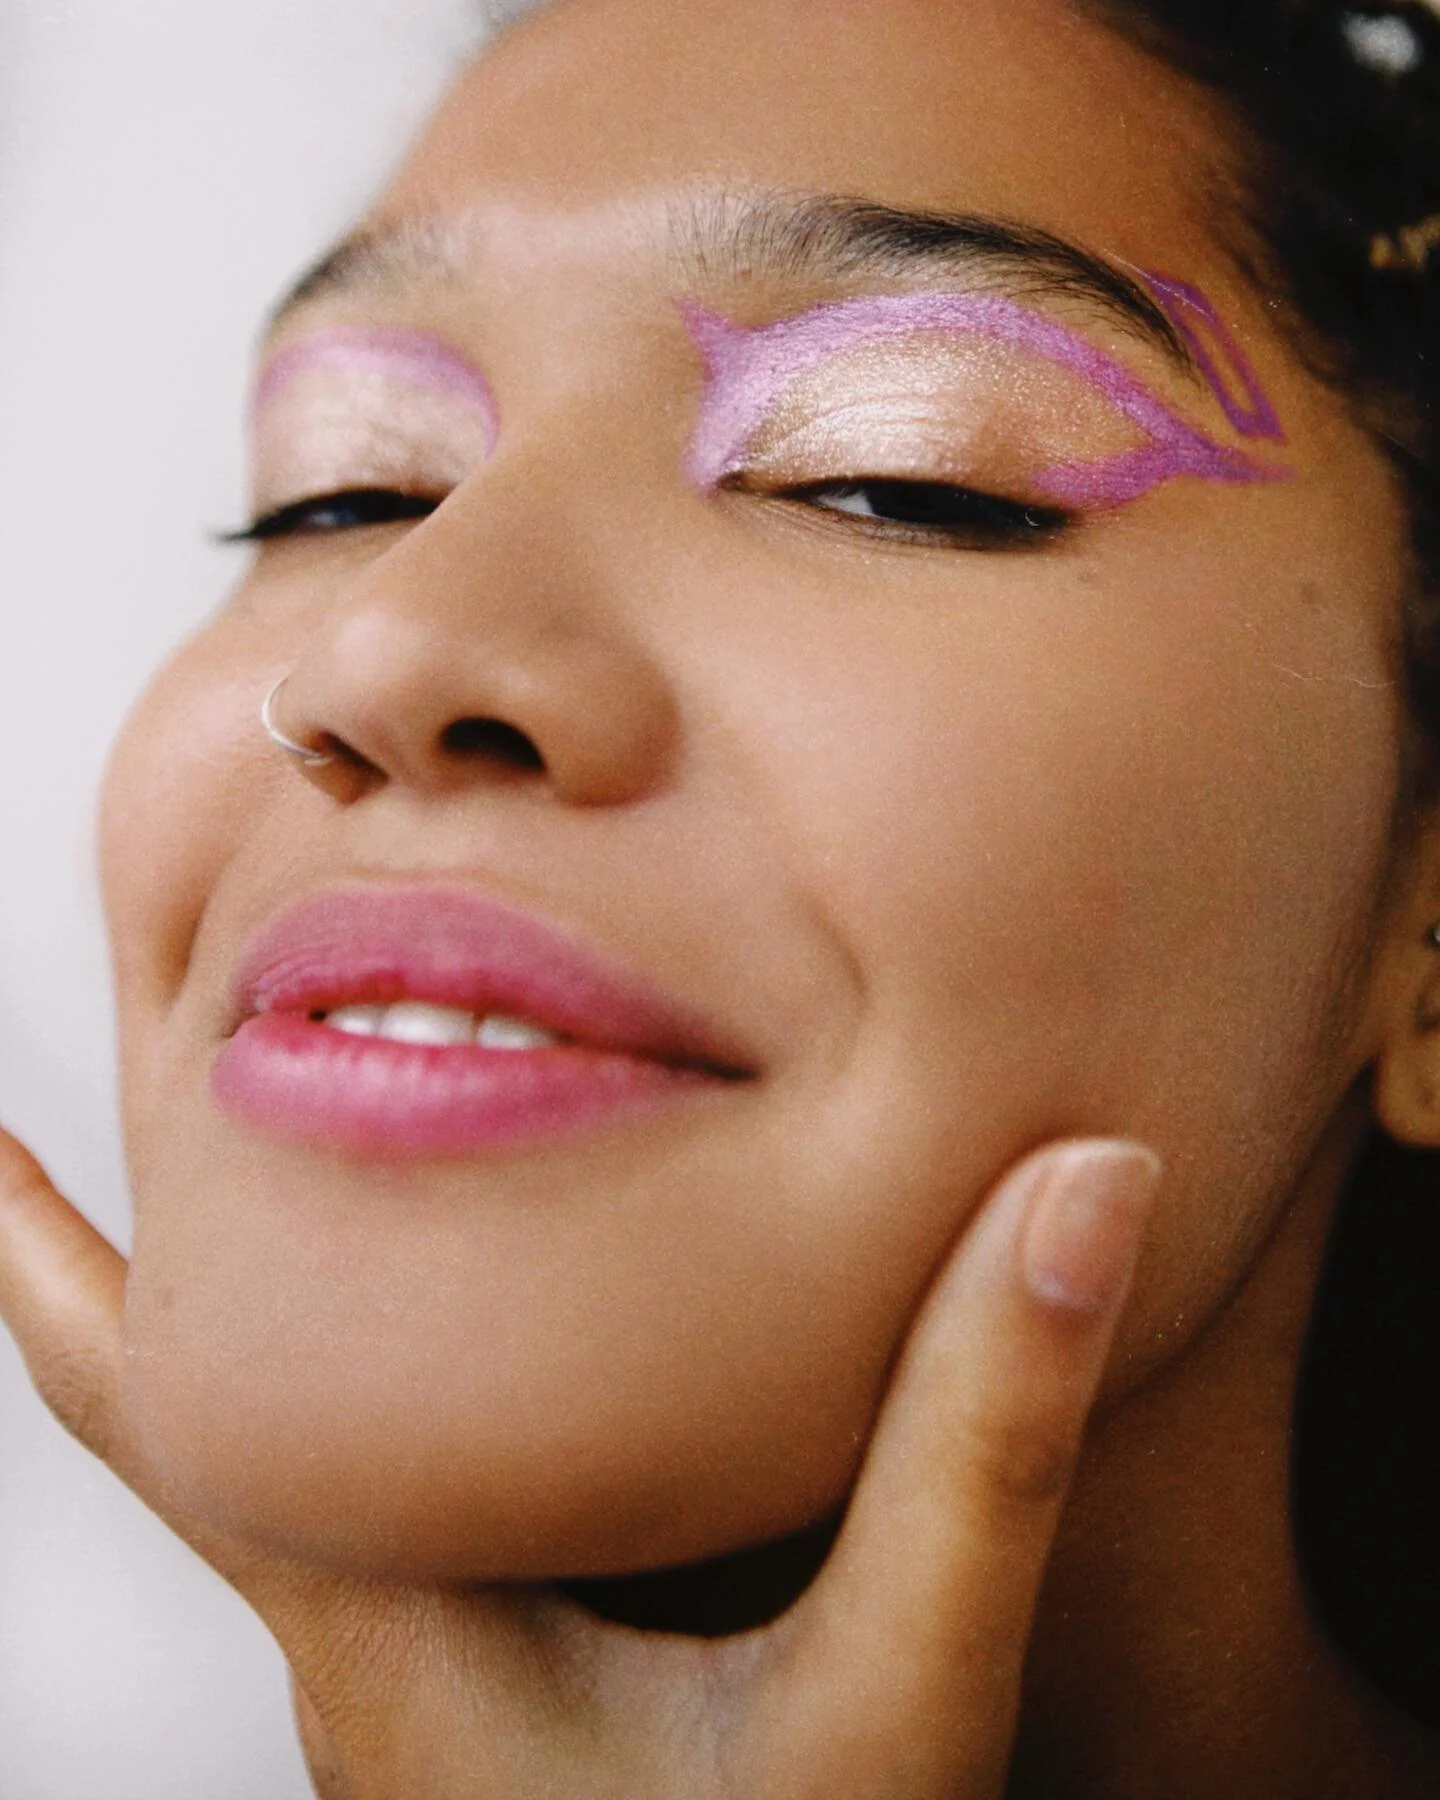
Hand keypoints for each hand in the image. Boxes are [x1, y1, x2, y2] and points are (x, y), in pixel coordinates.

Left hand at [0, 1129, 1158, 1799]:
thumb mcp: (895, 1699)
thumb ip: (984, 1443)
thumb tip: (1089, 1186)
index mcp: (385, 1605)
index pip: (148, 1394)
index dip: (41, 1255)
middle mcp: (366, 1632)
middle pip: (179, 1406)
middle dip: (125, 1258)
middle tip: (84, 1101)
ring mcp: (419, 1678)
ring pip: (287, 1458)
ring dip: (253, 1320)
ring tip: (259, 1183)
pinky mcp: (493, 1701)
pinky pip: (386, 1511)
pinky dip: (373, 1395)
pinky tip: (449, 1368)